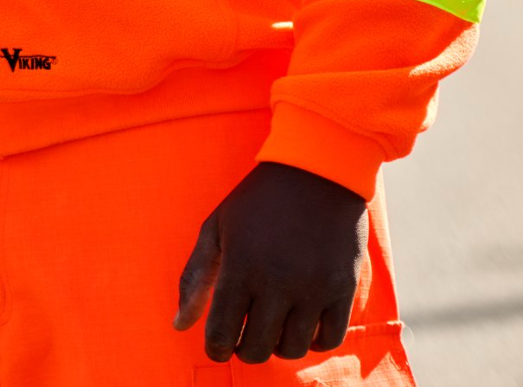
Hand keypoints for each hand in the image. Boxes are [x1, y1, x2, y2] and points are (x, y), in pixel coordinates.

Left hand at [172, 162, 367, 363]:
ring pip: (293, 349)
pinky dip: (314, 340)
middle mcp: (277, 283)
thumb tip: (178, 325)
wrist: (317, 171)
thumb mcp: (217, 229)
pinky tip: (303, 321)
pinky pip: (330, 340)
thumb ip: (195, 278)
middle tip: (246, 332)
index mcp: (240, 268)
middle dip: (246, 348)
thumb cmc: (258, 201)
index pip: (222, 336)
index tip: (220, 343)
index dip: (216, 348)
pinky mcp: (344, 288)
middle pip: (257, 350)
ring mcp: (314, 288)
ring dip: (279, 345)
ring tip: (274, 324)